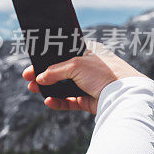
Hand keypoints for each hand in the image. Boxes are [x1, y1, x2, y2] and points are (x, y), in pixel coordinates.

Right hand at [21, 40, 146, 114]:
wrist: (125, 96)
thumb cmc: (104, 73)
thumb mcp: (75, 65)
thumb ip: (54, 71)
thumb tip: (38, 79)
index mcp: (88, 51)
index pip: (62, 54)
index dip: (47, 59)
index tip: (33, 64)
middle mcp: (88, 67)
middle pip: (60, 71)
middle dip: (43, 76)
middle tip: (28, 79)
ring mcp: (89, 84)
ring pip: (63, 87)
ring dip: (48, 89)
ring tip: (34, 90)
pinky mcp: (89, 100)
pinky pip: (69, 101)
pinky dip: (58, 102)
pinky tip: (49, 101)